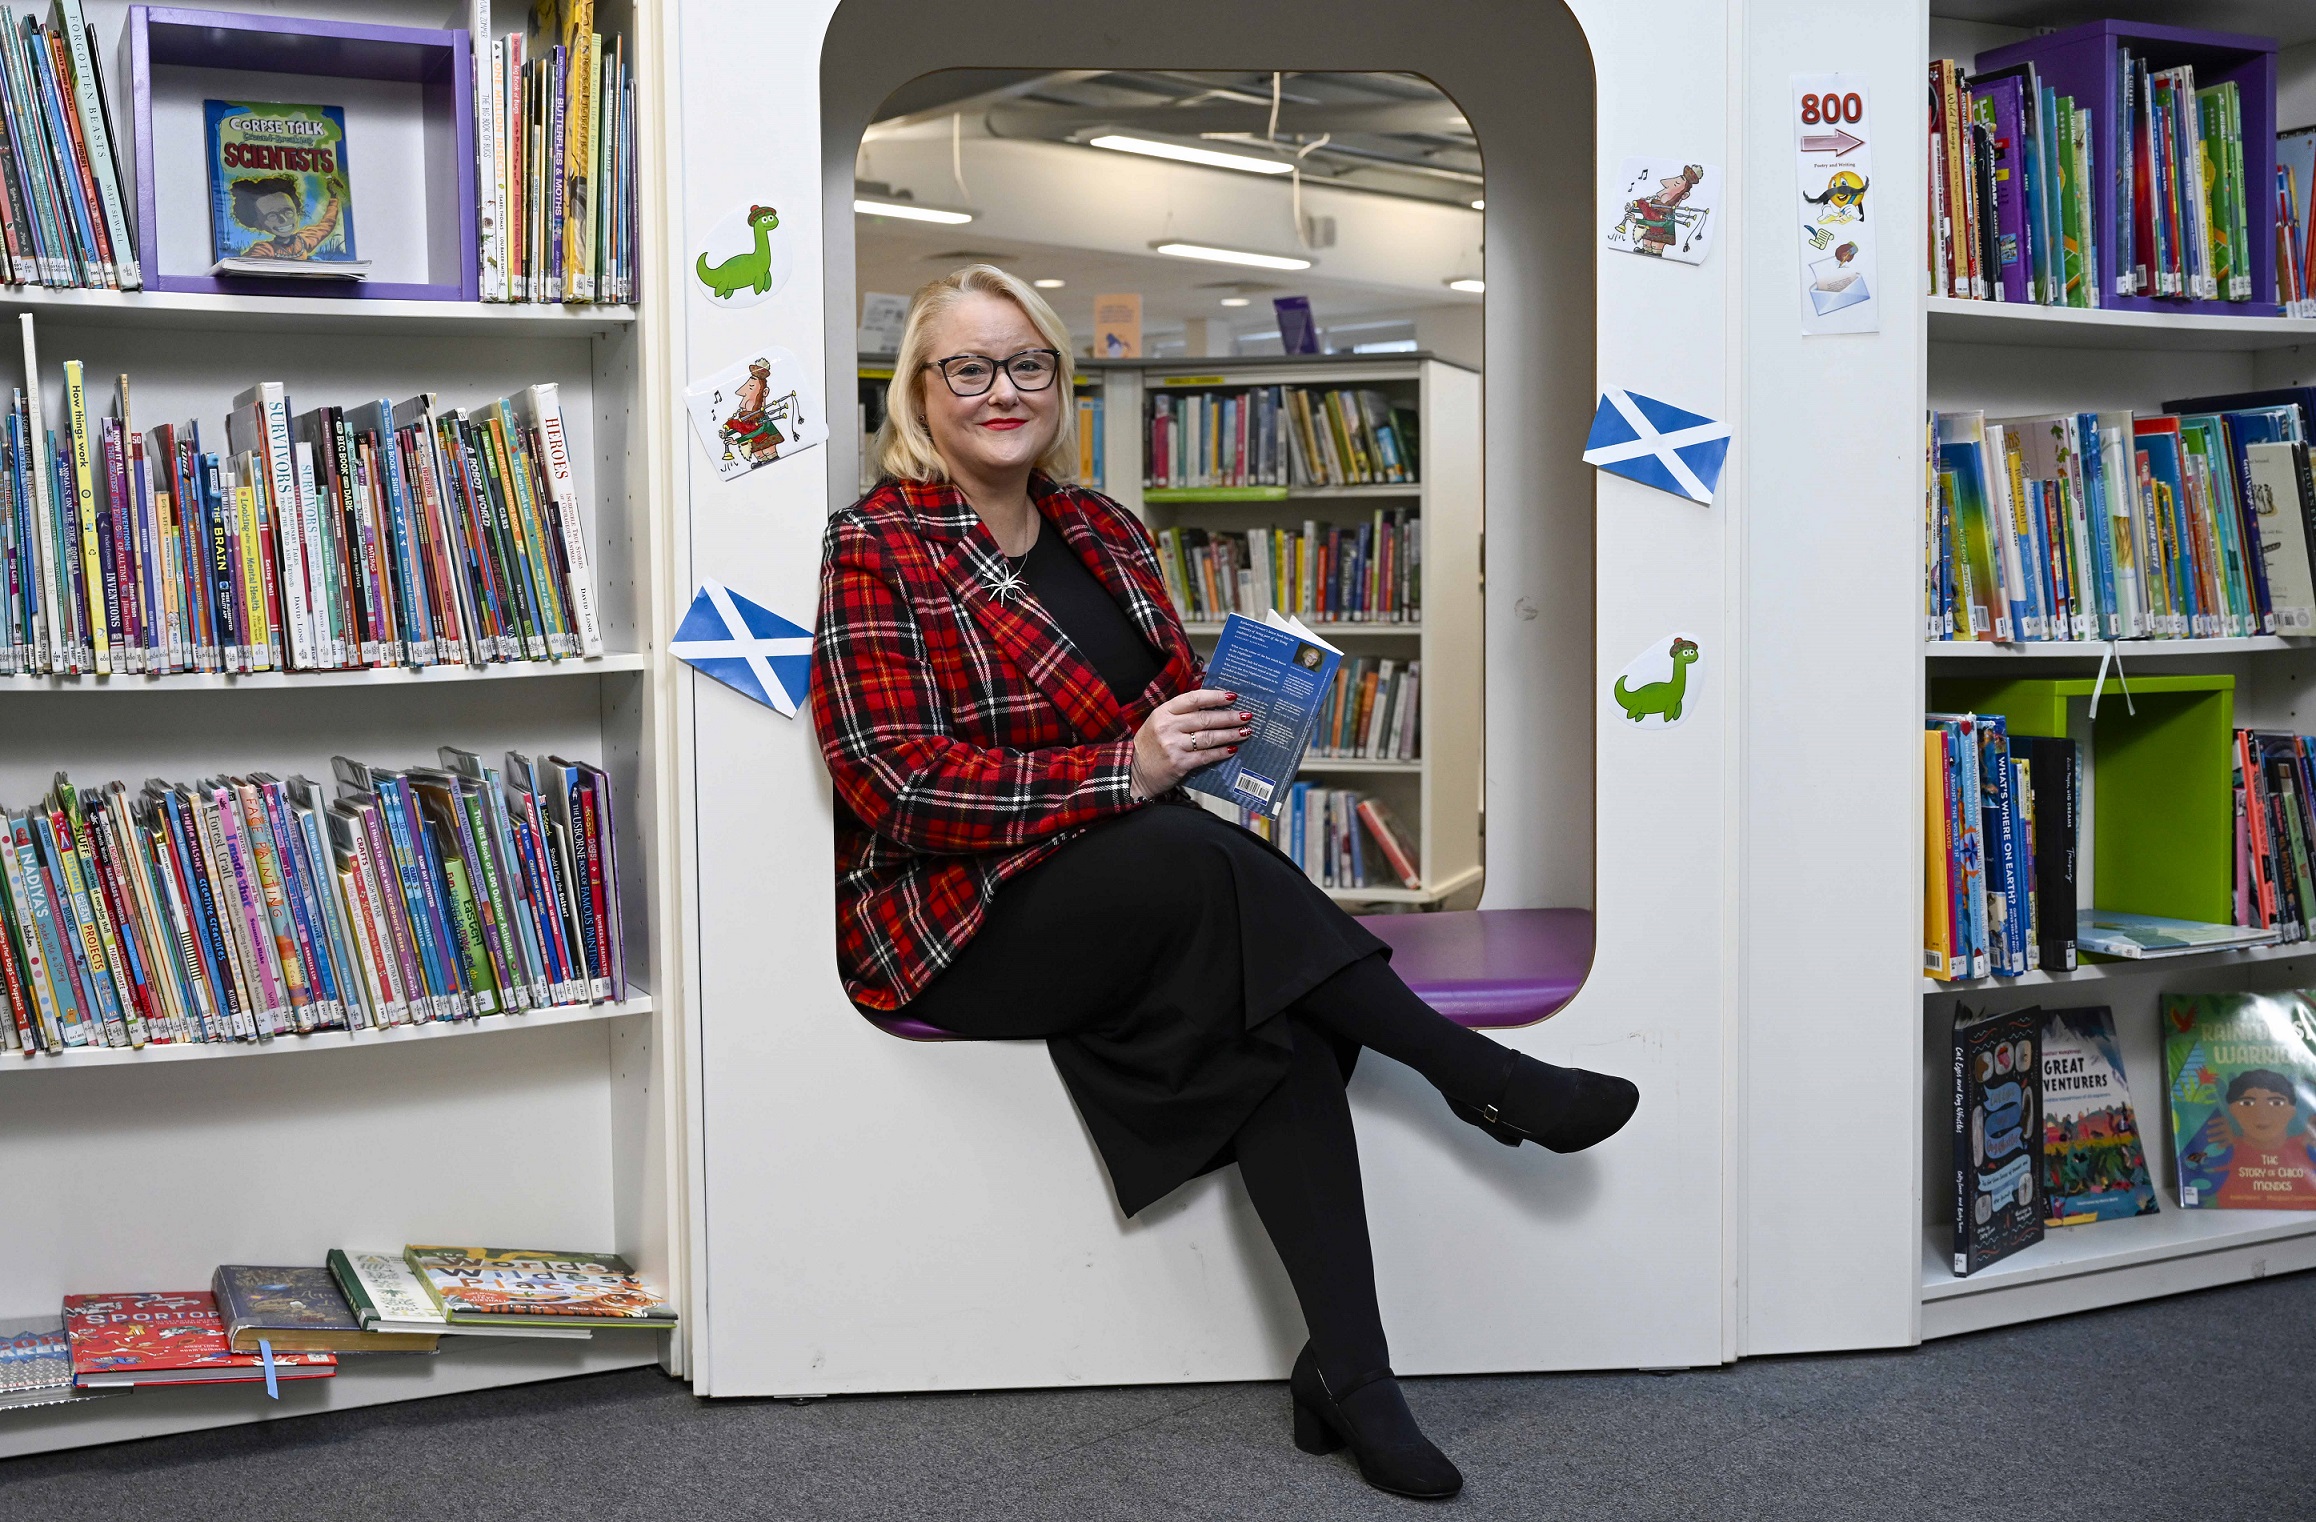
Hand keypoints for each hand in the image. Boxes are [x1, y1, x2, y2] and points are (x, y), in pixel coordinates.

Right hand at [1132, 689, 1251, 795]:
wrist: (1134, 772)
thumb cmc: (1151, 746)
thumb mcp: (1159, 723)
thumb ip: (1180, 714)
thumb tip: (1211, 706)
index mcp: (1163, 712)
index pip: (1193, 699)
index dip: (1215, 697)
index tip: (1232, 696)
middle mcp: (1167, 727)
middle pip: (1205, 718)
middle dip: (1229, 717)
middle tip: (1247, 715)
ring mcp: (1173, 745)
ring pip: (1209, 737)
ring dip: (1230, 734)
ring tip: (1245, 731)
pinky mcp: (1179, 763)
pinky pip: (1206, 756)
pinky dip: (1221, 752)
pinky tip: (1232, 749)